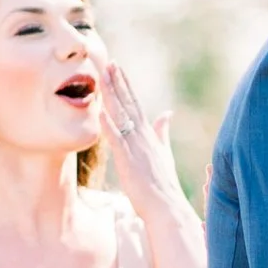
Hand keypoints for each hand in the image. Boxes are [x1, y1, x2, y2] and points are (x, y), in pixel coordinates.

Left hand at [99, 63, 185, 213]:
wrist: (166, 206)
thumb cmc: (163, 185)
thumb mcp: (164, 153)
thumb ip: (163, 133)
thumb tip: (166, 114)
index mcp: (149, 134)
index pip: (135, 103)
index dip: (125, 85)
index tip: (117, 67)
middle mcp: (142, 136)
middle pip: (128, 103)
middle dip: (118, 82)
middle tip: (109, 61)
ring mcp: (135, 146)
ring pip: (121, 115)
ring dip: (112, 95)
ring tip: (103, 76)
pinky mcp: (128, 160)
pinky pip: (116, 139)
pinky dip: (109, 124)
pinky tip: (101, 111)